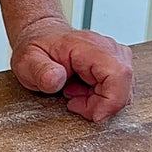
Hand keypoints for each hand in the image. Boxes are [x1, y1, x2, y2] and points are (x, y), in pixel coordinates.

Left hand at [10, 17, 133, 122]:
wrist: (41, 36)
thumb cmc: (37, 47)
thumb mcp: (28, 61)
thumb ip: (40, 71)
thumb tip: (55, 79)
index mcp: (88, 46)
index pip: (118, 73)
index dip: (112, 100)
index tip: (94, 115)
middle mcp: (107, 48)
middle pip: (123, 86)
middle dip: (102, 105)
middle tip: (74, 103)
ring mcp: (113, 55)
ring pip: (123, 90)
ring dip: (100, 102)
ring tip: (74, 94)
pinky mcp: (113, 64)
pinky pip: (117, 89)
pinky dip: (100, 98)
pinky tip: (81, 92)